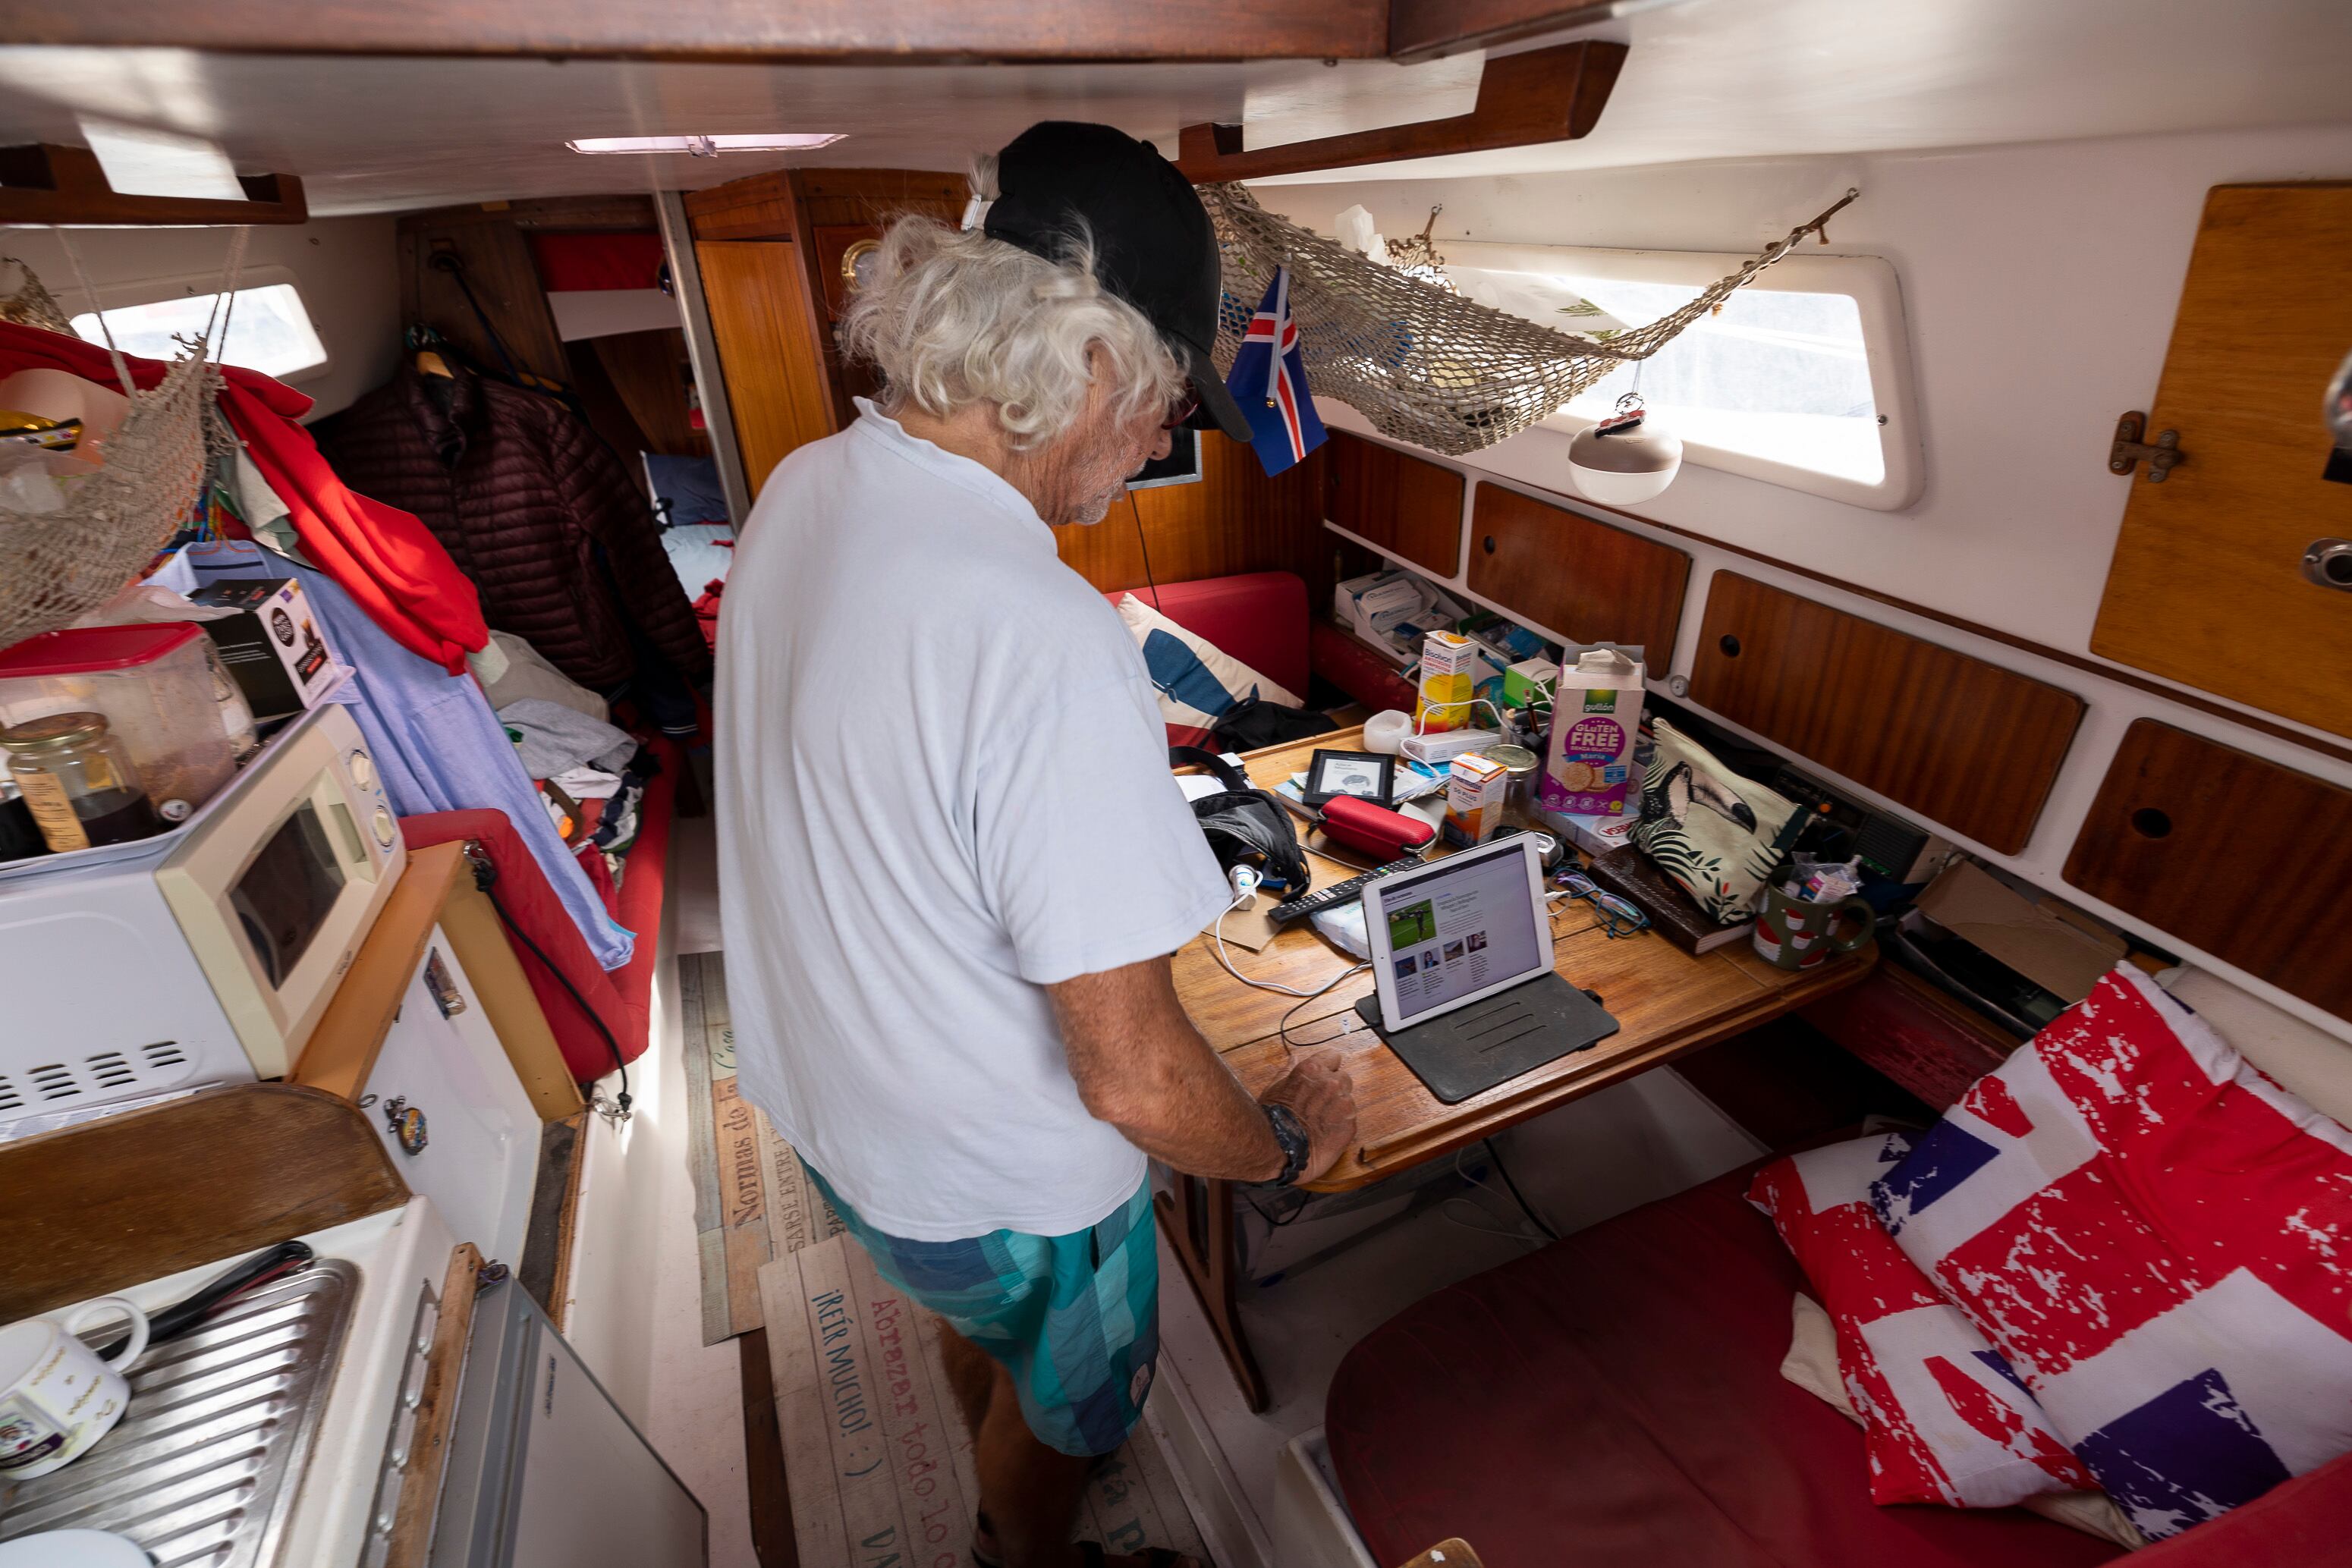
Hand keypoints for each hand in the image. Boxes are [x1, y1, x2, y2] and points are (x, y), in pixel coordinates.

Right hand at [1262, 1049, 1359, 1185]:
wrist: (1278, 1149)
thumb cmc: (1272, 1119)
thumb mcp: (1275, 1088)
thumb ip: (1289, 1071)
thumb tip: (1294, 1057)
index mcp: (1313, 1069)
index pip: (1333, 1057)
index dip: (1327, 1067)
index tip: (1321, 1078)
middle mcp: (1332, 1083)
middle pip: (1344, 1078)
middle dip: (1334, 1088)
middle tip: (1318, 1104)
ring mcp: (1343, 1104)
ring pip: (1348, 1100)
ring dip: (1338, 1108)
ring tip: (1320, 1122)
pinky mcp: (1350, 1125)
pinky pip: (1350, 1120)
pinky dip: (1340, 1125)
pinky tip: (1325, 1134)